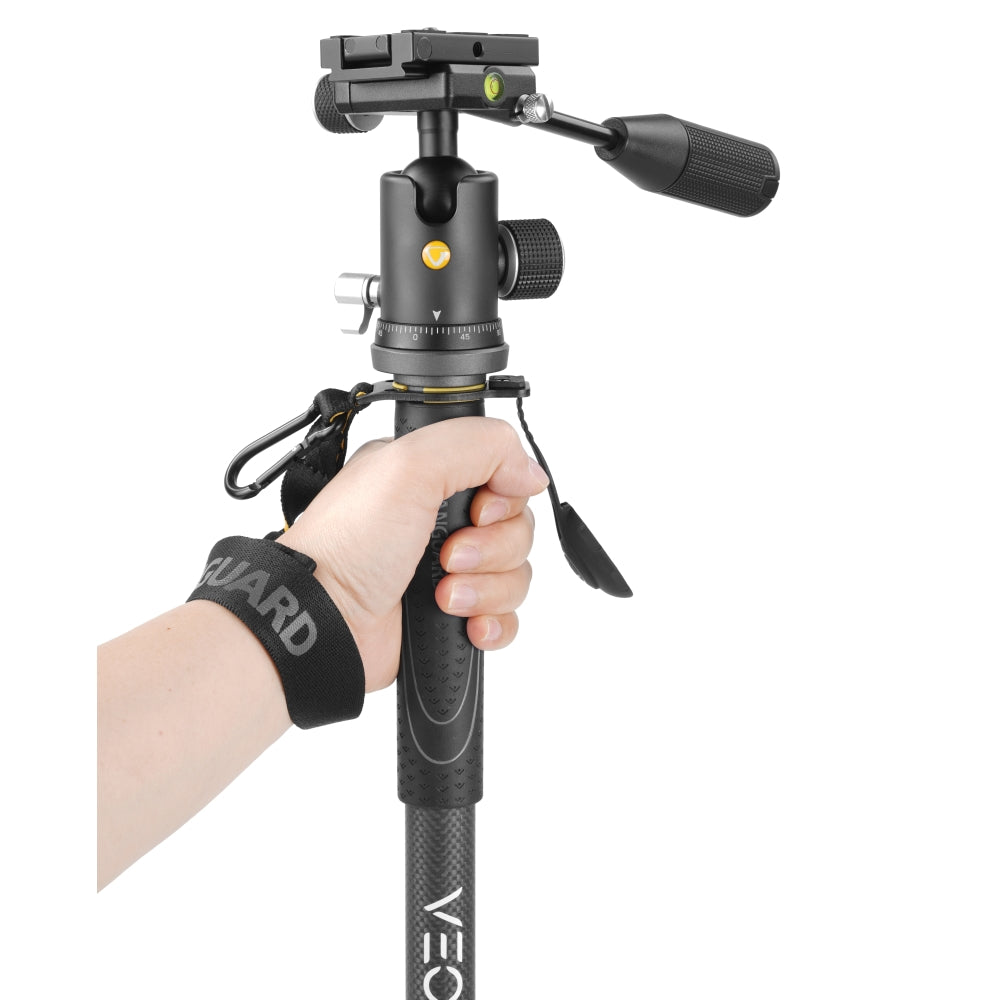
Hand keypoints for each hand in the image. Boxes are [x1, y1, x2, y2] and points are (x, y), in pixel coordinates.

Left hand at [280, 417, 549, 691]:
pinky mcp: (450, 615)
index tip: (478, 508)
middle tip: (447, 556)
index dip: (503, 496)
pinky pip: (505, 616)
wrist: (325, 622)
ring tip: (444, 595)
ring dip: (487, 588)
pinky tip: (466, 622)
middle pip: (516, 527)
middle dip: (492, 548)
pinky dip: (493, 621)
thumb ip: (480, 444)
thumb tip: (530, 472)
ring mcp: (445, 570)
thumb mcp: (409, 465)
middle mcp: (439, 520)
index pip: (504, 476)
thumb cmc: (348, 546)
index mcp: (428, 477)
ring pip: (515, 574)